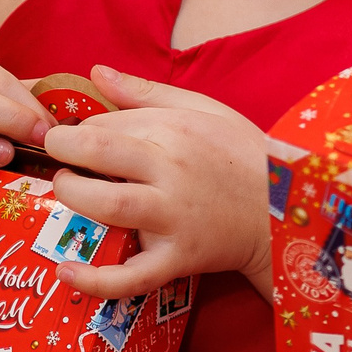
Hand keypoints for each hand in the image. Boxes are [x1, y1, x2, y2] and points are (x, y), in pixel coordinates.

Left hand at [37, 65, 274, 300]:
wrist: (290, 211)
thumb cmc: (248, 157)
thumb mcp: (208, 111)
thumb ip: (149, 92)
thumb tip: (96, 72)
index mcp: (177, 131)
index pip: (106, 123)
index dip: (81, 131)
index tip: (81, 141)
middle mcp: (173, 171)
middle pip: (98, 152)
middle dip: (63, 150)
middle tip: (61, 159)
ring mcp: (175, 217)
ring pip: (108, 205)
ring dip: (73, 195)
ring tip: (69, 192)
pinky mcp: (180, 257)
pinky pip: (132, 274)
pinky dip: (96, 279)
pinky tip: (66, 270)